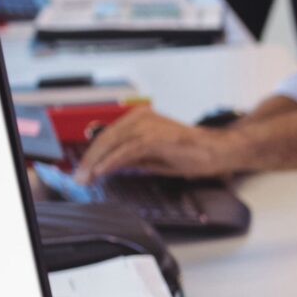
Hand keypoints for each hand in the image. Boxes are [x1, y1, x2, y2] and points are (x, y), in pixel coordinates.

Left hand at [74, 108, 241, 181]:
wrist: (218, 151)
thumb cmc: (191, 153)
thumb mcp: (154, 156)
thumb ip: (132, 158)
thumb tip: (110, 166)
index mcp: (140, 119)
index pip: (108, 136)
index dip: (93, 154)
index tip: (83, 170)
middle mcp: (141, 118)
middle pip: (106, 138)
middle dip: (89, 160)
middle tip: (79, 178)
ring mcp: (148, 126)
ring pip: (113, 143)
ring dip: (96, 162)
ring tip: (86, 178)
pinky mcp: (155, 138)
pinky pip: (127, 150)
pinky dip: (112, 161)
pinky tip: (102, 172)